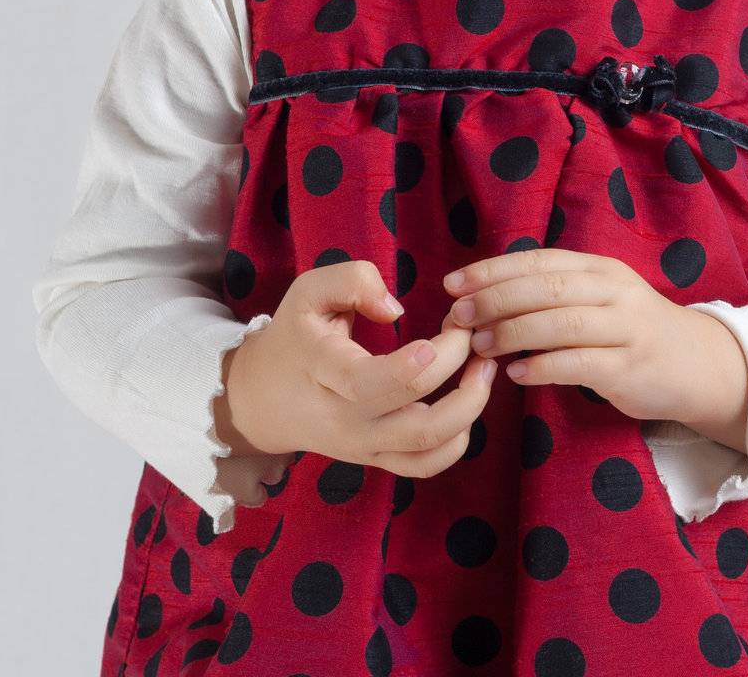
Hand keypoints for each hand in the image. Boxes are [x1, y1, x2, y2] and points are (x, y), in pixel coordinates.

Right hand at [217, 261, 496, 477]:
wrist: (263, 398)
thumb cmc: (294, 334)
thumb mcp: (309, 291)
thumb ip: (352, 281)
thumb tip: (395, 308)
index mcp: (325, 375)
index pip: (378, 383)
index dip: (427, 360)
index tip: (452, 325)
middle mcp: (347, 423)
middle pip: (419, 421)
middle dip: (462, 379)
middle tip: (476, 337)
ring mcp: (364, 448)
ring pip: (429, 449)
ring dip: (470, 410)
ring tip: (484, 367)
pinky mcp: (377, 459)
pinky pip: (425, 466)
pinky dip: (458, 441)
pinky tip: (467, 402)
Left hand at [441, 246, 747, 442]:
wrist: (695, 363)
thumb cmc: (629, 329)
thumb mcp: (597, 298)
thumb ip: (551, 294)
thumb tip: (483, 299)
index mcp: (598, 268)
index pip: (537, 260)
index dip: (492, 270)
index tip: (453, 284)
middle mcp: (612, 290)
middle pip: (545, 287)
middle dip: (495, 299)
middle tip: (459, 316)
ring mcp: (624, 328)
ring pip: (560, 322)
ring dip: (513, 332)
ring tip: (480, 346)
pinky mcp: (629, 367)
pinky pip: (578, 363)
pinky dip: (541, 367)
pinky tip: (515, 374)